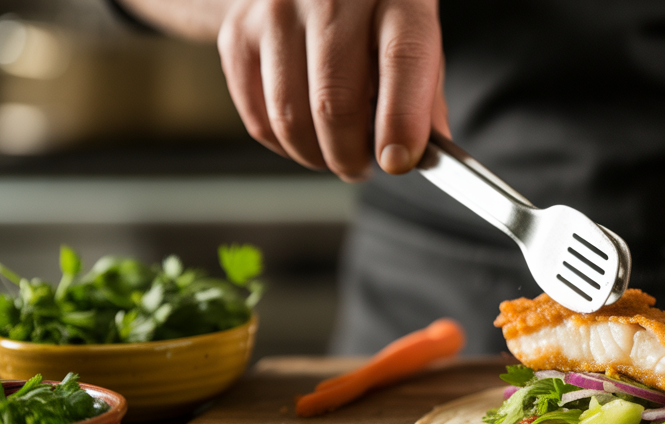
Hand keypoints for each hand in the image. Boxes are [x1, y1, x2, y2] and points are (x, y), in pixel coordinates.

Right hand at [216, 0, 448, 181]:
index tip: (397, 161)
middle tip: (360, 166)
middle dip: (350, 154)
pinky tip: (305, 136)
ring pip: (290, 118)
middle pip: (334, 100)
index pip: (402, 59)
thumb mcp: (415, 35)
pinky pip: (258, 119)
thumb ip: (425, 94)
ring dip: (316, 156)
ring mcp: (277, 12)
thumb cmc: (373, 12)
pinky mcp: (239, 33)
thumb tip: (418, 156)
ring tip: (335, 154)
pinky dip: (284, 145)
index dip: (400, 120)